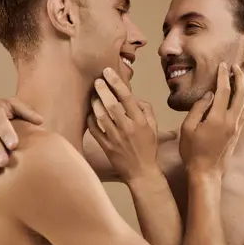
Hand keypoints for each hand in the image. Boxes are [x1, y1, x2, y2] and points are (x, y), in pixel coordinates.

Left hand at [87, 68, 173, 182]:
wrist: (141, 172)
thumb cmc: (148, 148)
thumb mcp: (154, 127)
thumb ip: (146, 109)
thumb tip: (135, 97)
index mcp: (140, 122)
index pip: (127, 98)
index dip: (116, 82)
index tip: (108, 72)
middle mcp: (127, 128)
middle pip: (112, 105)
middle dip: (103, 90)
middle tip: (97, 80)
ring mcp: (115, 138)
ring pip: (101, 117)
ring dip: (95, 103)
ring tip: (93, 95)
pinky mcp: (106, 147)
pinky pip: (94, 130)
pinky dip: (90, 119)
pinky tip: (89, 112)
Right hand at [179, 63, 243, 173]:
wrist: (206, 172)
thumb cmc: (192, 151)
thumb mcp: (187, 128)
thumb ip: (198, 109)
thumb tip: (209, 95)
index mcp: (218, 119)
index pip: (224, 91)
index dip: (223, 76)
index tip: (222, 65)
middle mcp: (231, 121)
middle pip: (242, 94)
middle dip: (239, 78)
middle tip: (235, 67)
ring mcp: (237, 127)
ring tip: (239, 77)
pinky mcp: (238, 132)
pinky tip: (242, 94)